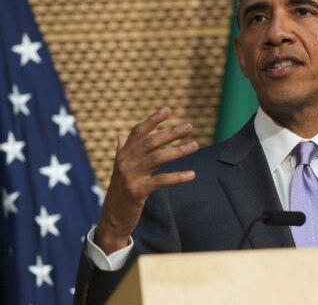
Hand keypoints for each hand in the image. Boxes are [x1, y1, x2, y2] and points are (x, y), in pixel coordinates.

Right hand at [94, 107, 198, 254]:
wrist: (112, 218)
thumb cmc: (121, 192)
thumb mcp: (120, 170)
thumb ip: (123, 151)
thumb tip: (122, 135)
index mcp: (123, 155)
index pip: (138, 132)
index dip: (153, 120)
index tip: (168, 110)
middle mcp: (125, 162)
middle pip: (151, 142)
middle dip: (171, 133)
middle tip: (189, 126)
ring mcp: (130, 176)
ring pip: (158, 158)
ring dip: (178, 151)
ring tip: (195, 145)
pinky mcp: (137, 191)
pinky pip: (161, 181)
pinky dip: (178, 177)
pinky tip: (192, 175)